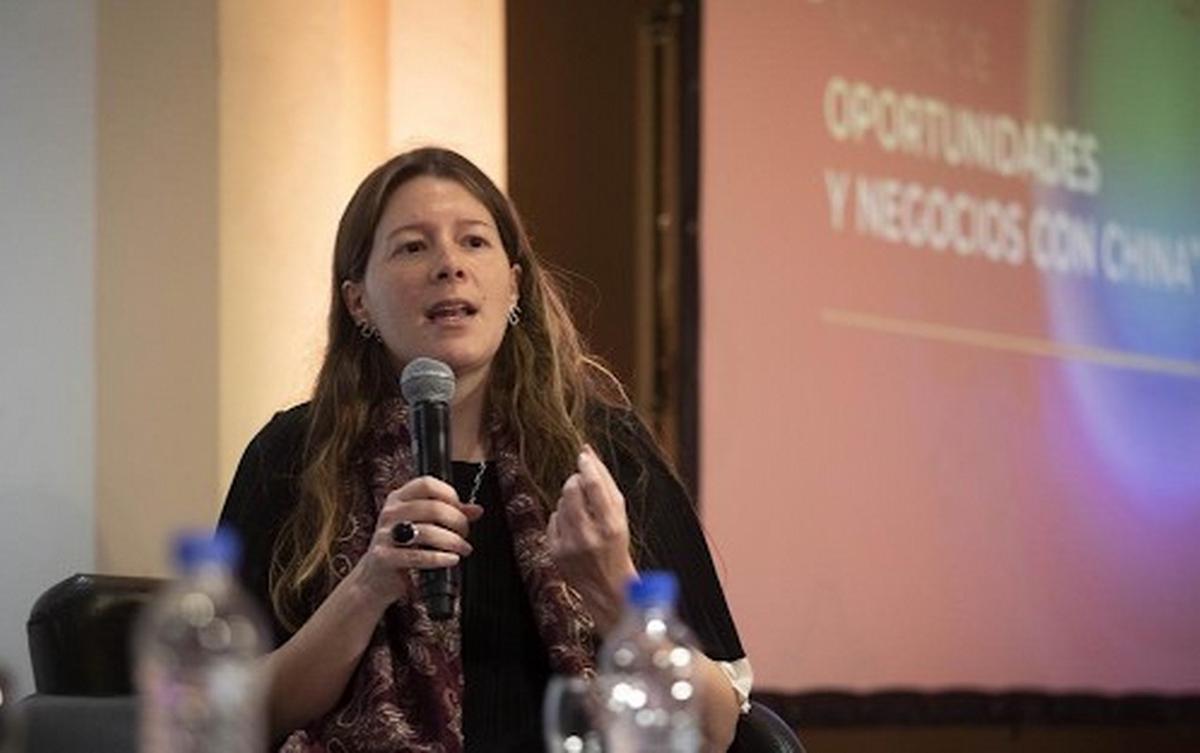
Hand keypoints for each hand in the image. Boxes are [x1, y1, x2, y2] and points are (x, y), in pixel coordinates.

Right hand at [350, 476, 482, 606]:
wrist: (375, 578)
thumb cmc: (401, 548)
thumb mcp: (423, 526)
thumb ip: (449, 515)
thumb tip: (476, 510)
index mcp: (398, 499)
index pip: (426, 484)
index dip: (449, 494)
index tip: (462, 509)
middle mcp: (390, 513)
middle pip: (432, 507)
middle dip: (456, 521)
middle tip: (465, 533)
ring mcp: (384, 534)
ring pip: (427, 531)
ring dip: (452, 541)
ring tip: (463, 548)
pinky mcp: (384, 557)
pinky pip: (417, 556)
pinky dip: (440, 558)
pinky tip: (451, 559)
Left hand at [547, 446, 638, 631]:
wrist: (606, 585)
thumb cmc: (615, 545)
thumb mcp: (620, 517)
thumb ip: (605, 484)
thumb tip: (588, 451)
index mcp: (611, 526)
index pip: (593, 486)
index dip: (587, 465)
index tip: (583, 455)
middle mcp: (589, 536)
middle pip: (571, 490)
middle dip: (575, 481)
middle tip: (582, 485)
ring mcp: (569, 546)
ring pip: (560, 503)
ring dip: (569, 500)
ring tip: (582, 513)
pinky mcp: (555, 552)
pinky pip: (552, 519)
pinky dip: (561, 518)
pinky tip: (573, 529)